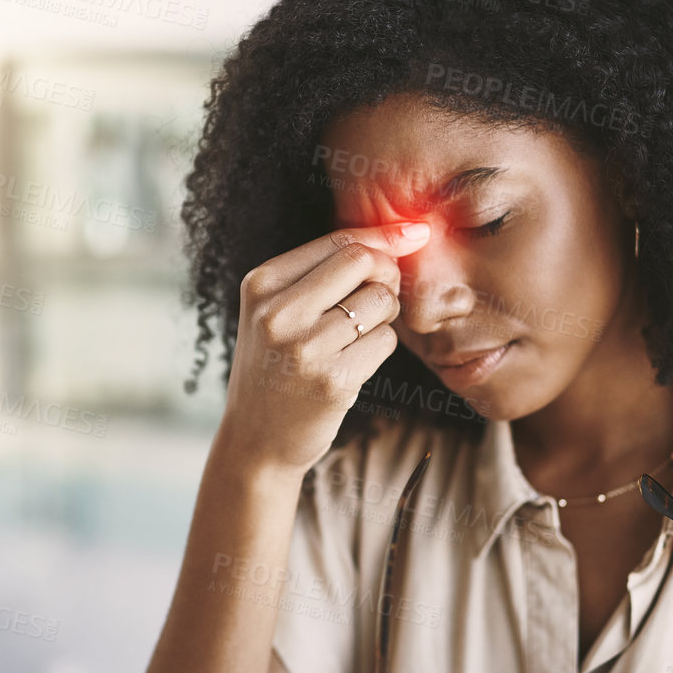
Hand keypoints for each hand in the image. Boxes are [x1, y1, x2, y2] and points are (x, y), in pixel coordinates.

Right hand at [219, 222, 430, 473]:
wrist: (257, 440)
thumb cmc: (278, 365)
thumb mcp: (279, 311)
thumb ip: (326, 270)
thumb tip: (407, 233)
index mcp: (261, 284)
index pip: (338, 241)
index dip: (383, 237)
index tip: (414, 234)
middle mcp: (278, 312)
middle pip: (363, 262)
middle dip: (386, 274)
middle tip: (380, 297)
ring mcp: (304, 347)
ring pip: (380, 301)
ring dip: (384, 316)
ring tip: (356, 335)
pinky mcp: (332, 380)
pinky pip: (385, 341)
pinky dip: (380, 347)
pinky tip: (354, 362)